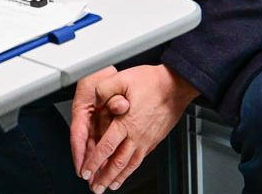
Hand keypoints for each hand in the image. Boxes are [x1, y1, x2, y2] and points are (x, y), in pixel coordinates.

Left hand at [81, 64, 198, 192]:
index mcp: (126, 123)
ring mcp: (146, 140)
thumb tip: (94, 100)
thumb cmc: (152, 82)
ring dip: (118, 177)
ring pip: (130, 165)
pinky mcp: (153, 140)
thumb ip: (103, 90)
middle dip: (104, 177)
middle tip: (95, 188)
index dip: (94, 162)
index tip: (86, 171)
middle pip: (117, 163)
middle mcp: (136, 135)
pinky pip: (140, 160)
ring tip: (109, 187)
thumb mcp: (121, 78)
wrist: (176, 85)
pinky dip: (131, 170)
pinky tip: (126, 173)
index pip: (106, 148)